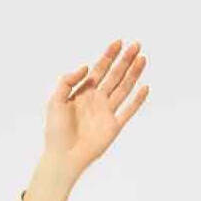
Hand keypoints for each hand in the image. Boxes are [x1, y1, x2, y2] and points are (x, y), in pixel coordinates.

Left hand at [44, 38, 149, 178]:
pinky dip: (137, 100)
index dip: (108, 56)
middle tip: (136, 45)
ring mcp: (106, 113)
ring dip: (133, 74)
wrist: (63, 157)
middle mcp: (97, 100)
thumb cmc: (56, 132)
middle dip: (125, 60)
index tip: (118, 42)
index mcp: (83, 93)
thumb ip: (68, 81)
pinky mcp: (114, 127)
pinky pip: (129, 111)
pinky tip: (144, 87)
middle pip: (114, 76)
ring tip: (142, 58)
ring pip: (124, 89)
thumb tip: (87, 67)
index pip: (99, 70)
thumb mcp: (55, 101)